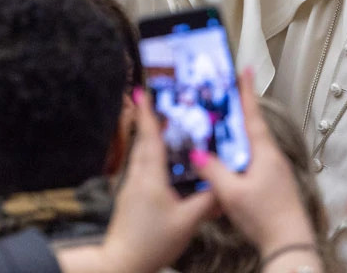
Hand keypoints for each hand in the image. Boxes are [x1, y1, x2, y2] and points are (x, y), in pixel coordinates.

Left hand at [57, 88, 215, 272]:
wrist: (122, 263)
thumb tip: (224, 188)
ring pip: (141, 155)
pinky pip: (142, 169)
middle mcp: (138, 177)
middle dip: (150, 120)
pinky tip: (162, 165)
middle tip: (158, 103)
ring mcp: (131, 187)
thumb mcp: (187, 222)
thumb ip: (207, 202)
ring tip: (163, 128)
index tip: (143, 92)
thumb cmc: (151, 243)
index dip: (148, 113)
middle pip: (144, 141)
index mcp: (150, 177)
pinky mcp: (131, 198)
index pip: (150, 138)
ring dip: (150, 139)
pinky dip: (151, 158)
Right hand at [195, 69, 317, 257]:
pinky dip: (239, 154)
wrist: (289, 244)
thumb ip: (213, 170)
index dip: (246, 91)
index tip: (245, 70)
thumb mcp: (231, 192)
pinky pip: (252, 160)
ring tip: (219, 128)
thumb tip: (197, 153)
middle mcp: (271, 158)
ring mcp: (273, 171)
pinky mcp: (272, 184)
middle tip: (224, 95)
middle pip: (251, 127)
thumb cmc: (267, 218)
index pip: (252, 114)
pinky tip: (228, 163)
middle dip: (237, 111)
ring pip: (251, 145)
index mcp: (264, 153)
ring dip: (236, 134)